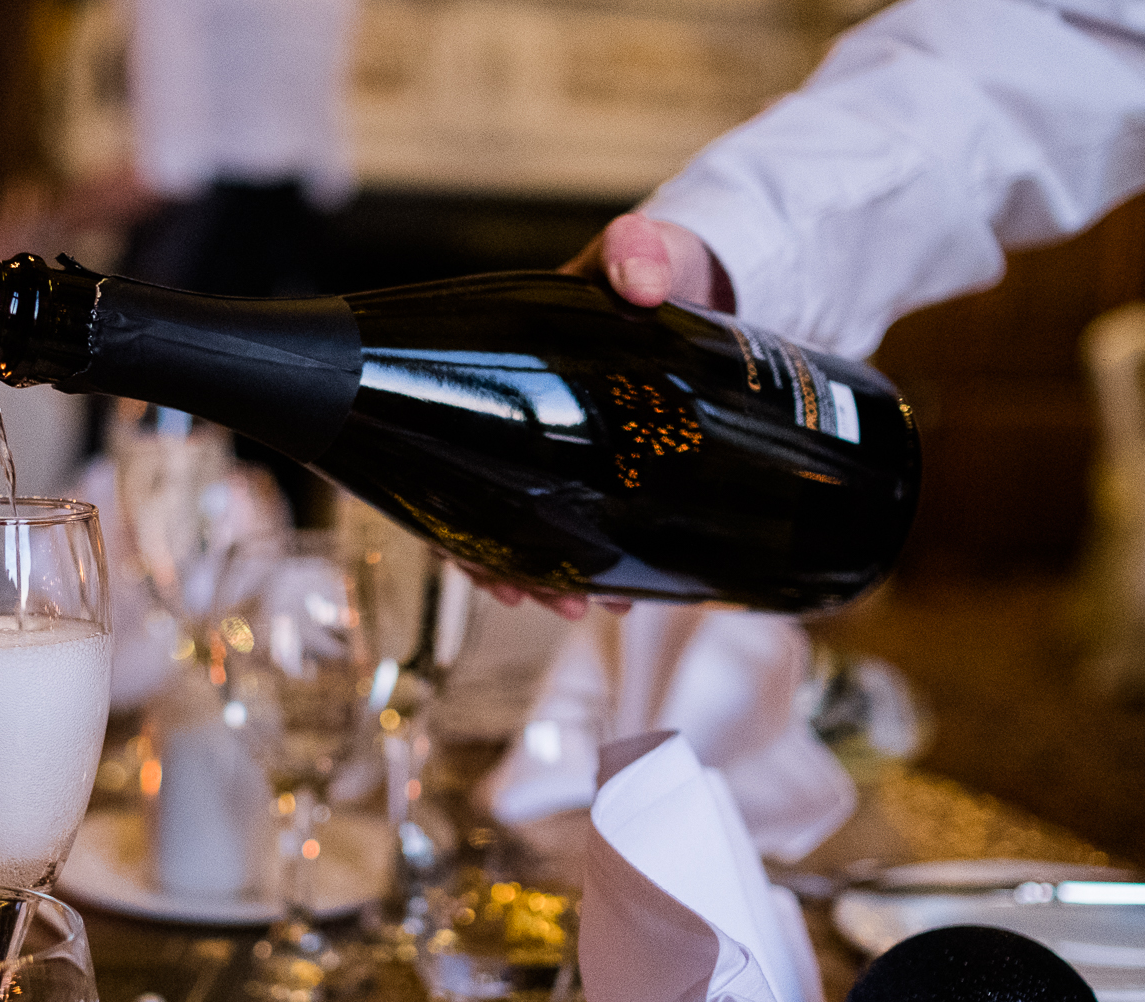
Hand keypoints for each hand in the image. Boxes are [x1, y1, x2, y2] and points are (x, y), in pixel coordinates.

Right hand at [474, 217, 733, 616]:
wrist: (690, 280)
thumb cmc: (650, 265)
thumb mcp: (642, 252)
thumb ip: (638, 252)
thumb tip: (638, 280)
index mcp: (513, 370)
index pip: (455, 450)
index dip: (455, 517)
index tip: (479, 558)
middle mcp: (527, 419)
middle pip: (487, 506)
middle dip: (507, 564)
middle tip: (539, 598)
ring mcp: (564, 445)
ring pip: (533, 524)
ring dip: (549, 574)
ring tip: (582, 606)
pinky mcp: (605, 463)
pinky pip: (582, 521)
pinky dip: (589, 560)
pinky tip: (611, 588)